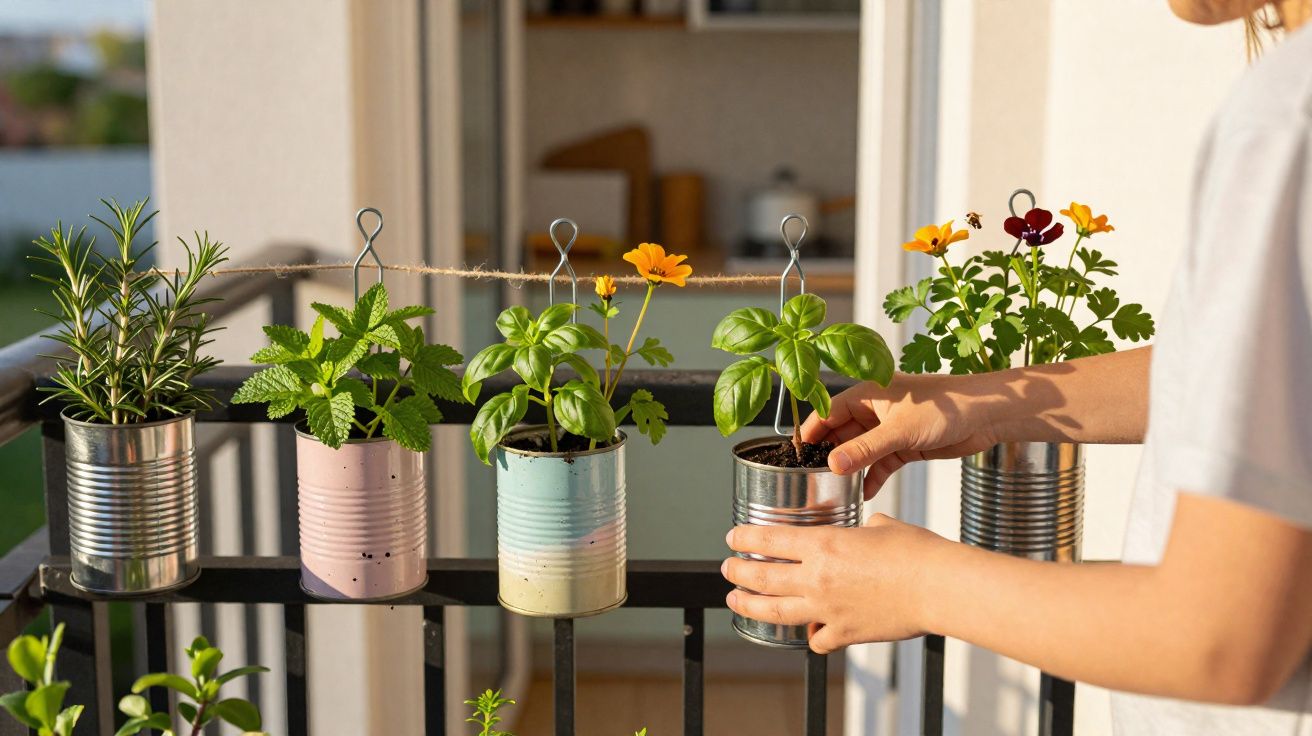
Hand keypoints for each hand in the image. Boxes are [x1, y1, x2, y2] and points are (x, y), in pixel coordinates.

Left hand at [722, 514, 949, 653]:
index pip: (768, 540)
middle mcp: (817, 578)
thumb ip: (864, 529)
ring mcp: (827, 609)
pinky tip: (809, 632)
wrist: (938, 586)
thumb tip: (866, 530)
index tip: (733, 537)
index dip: (744, 538)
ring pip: (775, 611)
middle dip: (738, 573)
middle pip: (761, 577)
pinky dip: (810, 636)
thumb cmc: (917, 552)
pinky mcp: (845, 633)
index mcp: (823, 545)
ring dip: (750, 606)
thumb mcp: (883, 526)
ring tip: (736, 601)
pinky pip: (816, 639)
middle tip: (727, 570)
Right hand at [802, 372, 1001, 497]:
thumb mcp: (899, 431)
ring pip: (861, 450)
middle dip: (829, 454)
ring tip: (834, 489)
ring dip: (851, 468)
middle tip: (811, 477)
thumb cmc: (947, 407)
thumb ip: (864, 449)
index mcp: (869, 393)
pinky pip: (880, 462)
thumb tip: (832, 465)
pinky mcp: (905, 444)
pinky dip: (872, 476)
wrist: (987, 414)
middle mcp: (875, 409)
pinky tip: (862, 492)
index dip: (813, 432)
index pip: (829, 412)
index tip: (796, 454)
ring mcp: (890, 428)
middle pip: (842, 433)